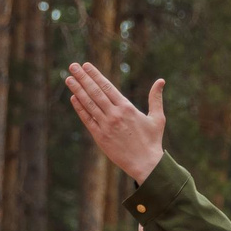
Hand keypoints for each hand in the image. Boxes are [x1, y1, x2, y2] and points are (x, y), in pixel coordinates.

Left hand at [63, 63, 166, 181]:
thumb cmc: (153, 141)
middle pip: (95, 92)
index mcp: (127, 108)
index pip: (107, 86)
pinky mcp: (100, 137)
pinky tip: (73, 98)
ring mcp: (106, 126)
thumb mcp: (158, 118)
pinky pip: (87, 119)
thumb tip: (161, 81)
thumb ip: (155, 98)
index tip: (85, 65)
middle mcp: (114, 114)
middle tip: (72, 66)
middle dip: (83, 78)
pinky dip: (80, 108)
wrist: (146, 164)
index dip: (95, 75)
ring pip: (89, 104)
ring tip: (69, 79)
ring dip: (77, 90)